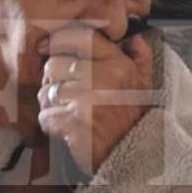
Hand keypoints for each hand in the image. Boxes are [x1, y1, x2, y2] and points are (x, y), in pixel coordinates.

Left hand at [37, 27, 153, 173]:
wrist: (136, 155)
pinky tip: (63, 126)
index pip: (80, 37)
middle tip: (61, 91)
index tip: (47, 48)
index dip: (58, 41)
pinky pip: (46, 115)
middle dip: (51, 79)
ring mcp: (86, 100)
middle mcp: (102, 77)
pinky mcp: (74, 123)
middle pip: (54, 64)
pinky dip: (49, 123)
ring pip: (46, 91)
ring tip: (63, 110)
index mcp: (118, 63)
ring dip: (49, 103)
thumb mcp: (145, 84)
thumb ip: (141, 58)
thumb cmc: (134, 118)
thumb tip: (136, 39)